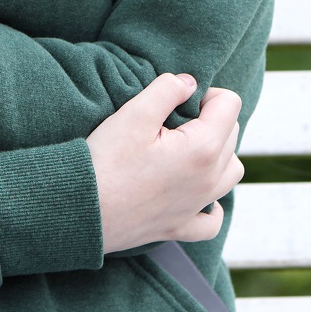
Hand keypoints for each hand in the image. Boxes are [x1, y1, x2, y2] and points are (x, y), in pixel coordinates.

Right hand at [87, 74, 243, 254]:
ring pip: (230, 173)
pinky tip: (194, 193)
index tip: (178, 101)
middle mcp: (209, 181)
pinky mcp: (179, 228)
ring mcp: (195, 208)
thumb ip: (168, 89)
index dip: (205, 93)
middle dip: (211, 119)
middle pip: (232, 135)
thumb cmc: (106, 161)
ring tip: (186, 148)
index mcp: (203, 148)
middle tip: (173, 120)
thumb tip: (189, 84)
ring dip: (218, 155)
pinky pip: (211, 221)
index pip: (230, 104)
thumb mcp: (134, 113)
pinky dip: (211, 206)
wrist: (79, 209)